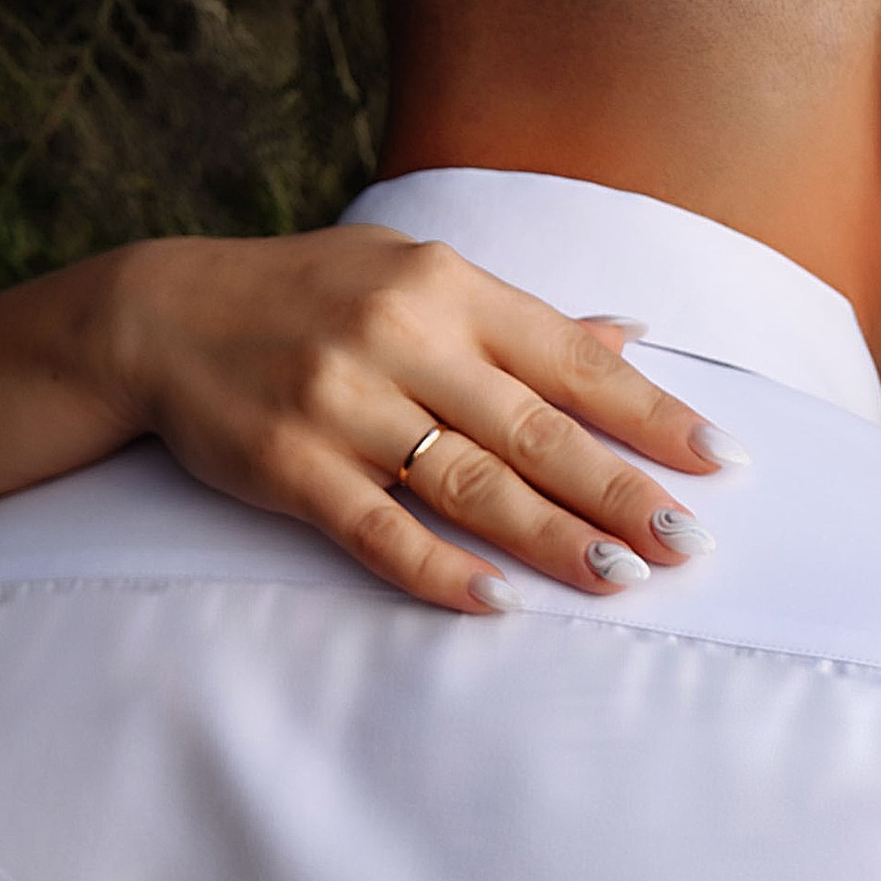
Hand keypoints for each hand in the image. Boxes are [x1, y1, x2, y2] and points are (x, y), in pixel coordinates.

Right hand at [100, 230, 724, 613]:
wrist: (159, 315)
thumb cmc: (311, 298)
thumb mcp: (415, 279)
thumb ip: (523, 322)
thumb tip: (632, 338)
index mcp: (447, 287)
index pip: (573, 359)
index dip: (652, 414)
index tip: (720, 460)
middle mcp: (402, 339)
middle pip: (535, 430)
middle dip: (620, 490)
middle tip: (690, 541)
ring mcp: (341, 404)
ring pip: (470, 483)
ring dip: (553, 537)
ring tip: (623, 577)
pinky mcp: (288, 466)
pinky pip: (379, 529)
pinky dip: (440, 569)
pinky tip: (500, 601)